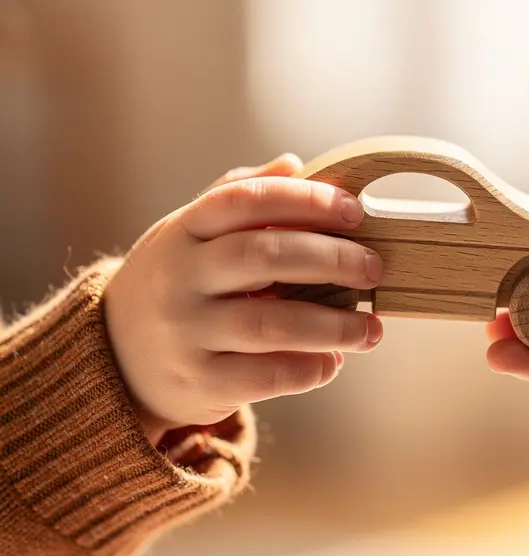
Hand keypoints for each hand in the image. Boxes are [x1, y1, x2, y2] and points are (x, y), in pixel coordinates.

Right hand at [105, 154, 383, 442]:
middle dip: (330, 260)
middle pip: (263, 257)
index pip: (245, 200)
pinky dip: (308, 369)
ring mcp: (186, 331)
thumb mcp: (191, 234)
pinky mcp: (198, 380)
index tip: (355, 210)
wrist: (116, 358)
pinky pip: (264, 376)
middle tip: (374, 269)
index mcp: (184, 230)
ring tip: (371, 329)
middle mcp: (181, 277)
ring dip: (333, 326)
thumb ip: (239, 197)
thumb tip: (294, 163)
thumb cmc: (178, 283)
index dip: (304, 200)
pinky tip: (333, 362)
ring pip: (270, 324)